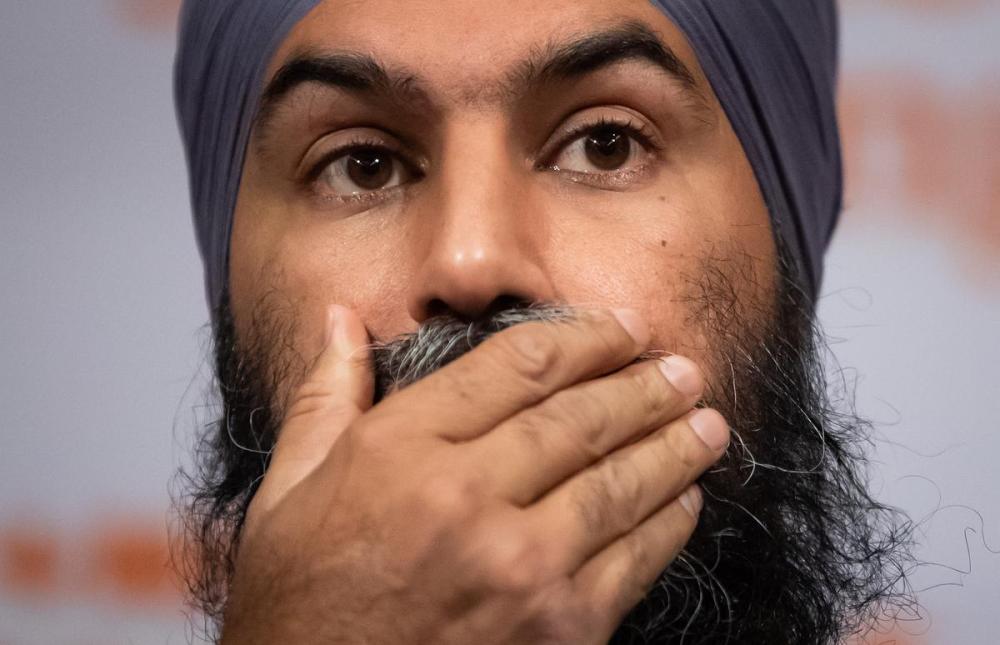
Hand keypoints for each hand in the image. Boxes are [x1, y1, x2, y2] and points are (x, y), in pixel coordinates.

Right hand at [221, 306, 729, 643]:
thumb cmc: (300, 604)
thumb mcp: (286, 493)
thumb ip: (325, 398)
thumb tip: (341, 320)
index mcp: (399, 451)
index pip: (517, 366)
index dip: (585, 336)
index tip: (623, 327)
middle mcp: (466, 499)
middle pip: (581, 419)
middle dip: (643, 387)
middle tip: (682, 369)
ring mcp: (520, 569)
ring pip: (620, 483)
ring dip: (674, 447)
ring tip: (706, 423)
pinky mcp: (560, 631)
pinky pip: (634, 561)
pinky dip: (668, 524)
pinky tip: (685, 500)